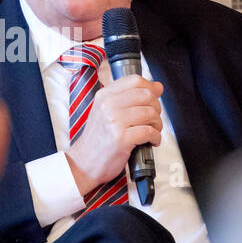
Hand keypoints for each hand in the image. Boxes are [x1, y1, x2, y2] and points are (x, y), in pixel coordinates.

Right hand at [66, 75, 162, 197]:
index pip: (136, 80)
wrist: (83, 162)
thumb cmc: (98, 139)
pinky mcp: (121, 138)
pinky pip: (149, 131)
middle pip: (146, 95)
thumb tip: (158, 86)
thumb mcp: (108, 112)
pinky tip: (151, 141)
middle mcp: (108, 105)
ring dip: (157, 124)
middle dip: (156, 108)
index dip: (150, 89)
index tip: (153, 100)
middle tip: (153, 119)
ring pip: (150, 113)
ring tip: (153, 131)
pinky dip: (155, 137)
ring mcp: (114, 121)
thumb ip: (131, 97)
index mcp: (105, 95)